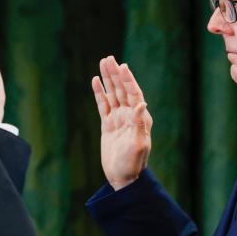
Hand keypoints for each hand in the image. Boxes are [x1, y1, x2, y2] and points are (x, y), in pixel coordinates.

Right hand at [91, 55, 151, 189]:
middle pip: (122, 90)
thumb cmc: (133, 163)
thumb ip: (139, 123)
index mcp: (140, 118)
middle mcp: (130, 115)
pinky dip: (99, 93)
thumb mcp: (138, 144)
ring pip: (112, 94)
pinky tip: (95, 81)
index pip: (134, 93)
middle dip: (115, 74)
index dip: (128, 80)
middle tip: (109, 58)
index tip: (122, 66)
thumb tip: (141, 103)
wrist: (123, 177)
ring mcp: (118, 119)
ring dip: (107, 79)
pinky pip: (103, 105)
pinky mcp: (108, 125)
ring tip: (102, 62)